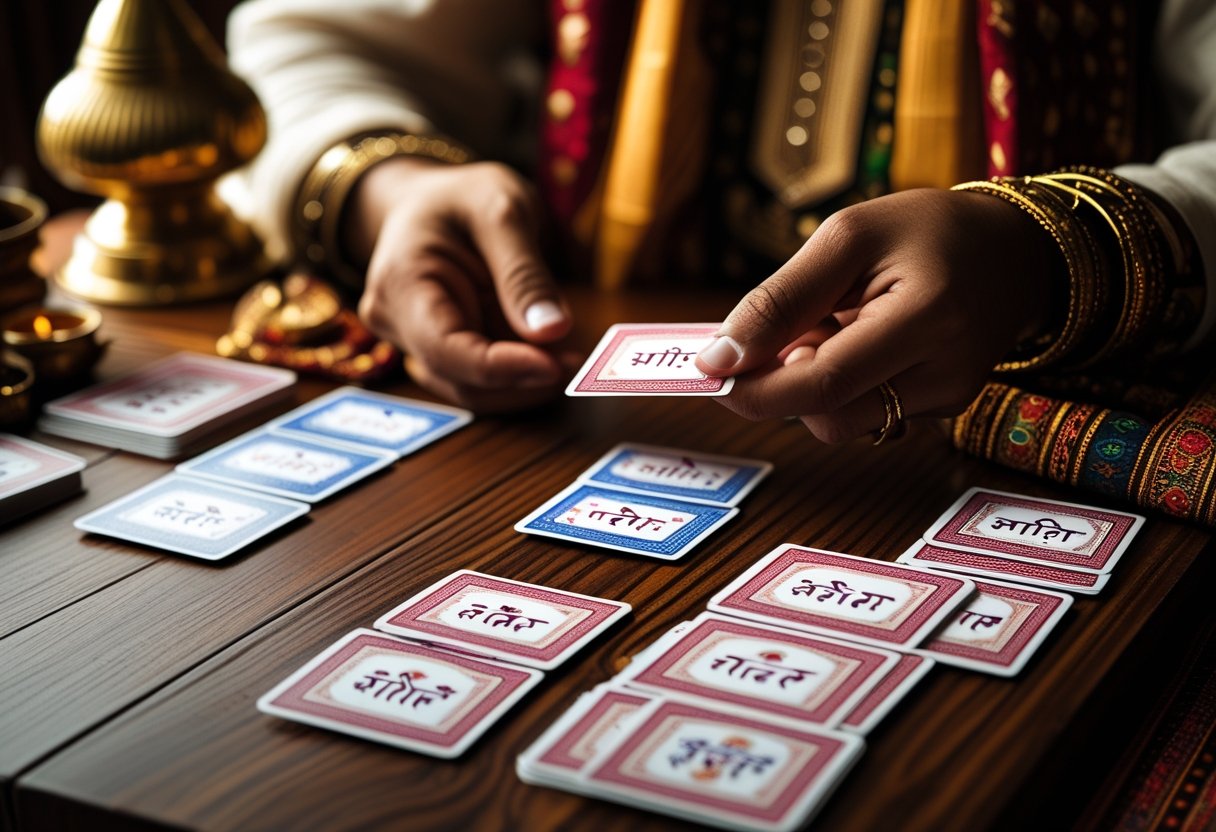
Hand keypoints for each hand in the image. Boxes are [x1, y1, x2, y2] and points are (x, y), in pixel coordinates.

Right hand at [348, 157, 575, 410]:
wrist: (433, 203)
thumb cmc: (463, 198)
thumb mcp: (502, 211)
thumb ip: (524, 272)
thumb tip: (553, 331)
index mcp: (401, 283)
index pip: (446, 349)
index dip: (503, 368)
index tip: (557, 366)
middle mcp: (396, 323)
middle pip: (462, 381)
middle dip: (524, 380)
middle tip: (580, 362)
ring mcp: (415, 344)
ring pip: (474, 391)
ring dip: (526, 384)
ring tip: (571, 355)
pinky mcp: (441, 355)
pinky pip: (482, 381)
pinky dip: (520, 377)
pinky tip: (552, 355)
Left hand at [694, 188, 1060, 441]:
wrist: (1012, 249)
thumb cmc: (926, 230)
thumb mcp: (846, 238)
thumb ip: (781, 300)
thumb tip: (719, 359)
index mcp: (926, 318)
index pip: (822, 384)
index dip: (756, 387)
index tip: (710, 370)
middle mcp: (945, 373)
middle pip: (826, 416)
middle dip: (779, 386)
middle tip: (777, 333)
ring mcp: (948, 399)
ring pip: (840, 422)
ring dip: (810, 385)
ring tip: (831, 325)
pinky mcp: (943, 409)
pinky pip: (865, 413)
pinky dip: (841, 386)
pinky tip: (859, 342)